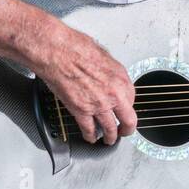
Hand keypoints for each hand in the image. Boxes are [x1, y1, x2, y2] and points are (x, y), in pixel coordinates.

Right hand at [35, 20, 136, 144]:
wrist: (57, 52)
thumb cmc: (76, 48)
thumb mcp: (104, 56)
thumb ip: (110, 71)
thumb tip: (110, 76)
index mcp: (121, 79)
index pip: (131, 99)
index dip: (126, 106)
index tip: (124, 110)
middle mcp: (114, 94)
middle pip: (128, 120)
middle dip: (127, 129)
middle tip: (125, 132)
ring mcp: (98, 105)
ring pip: (109, 129)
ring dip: (110, 137)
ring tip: (109, 140)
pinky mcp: (81, 111)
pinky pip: (88, 129)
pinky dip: (90, 136)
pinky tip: (90, 138)